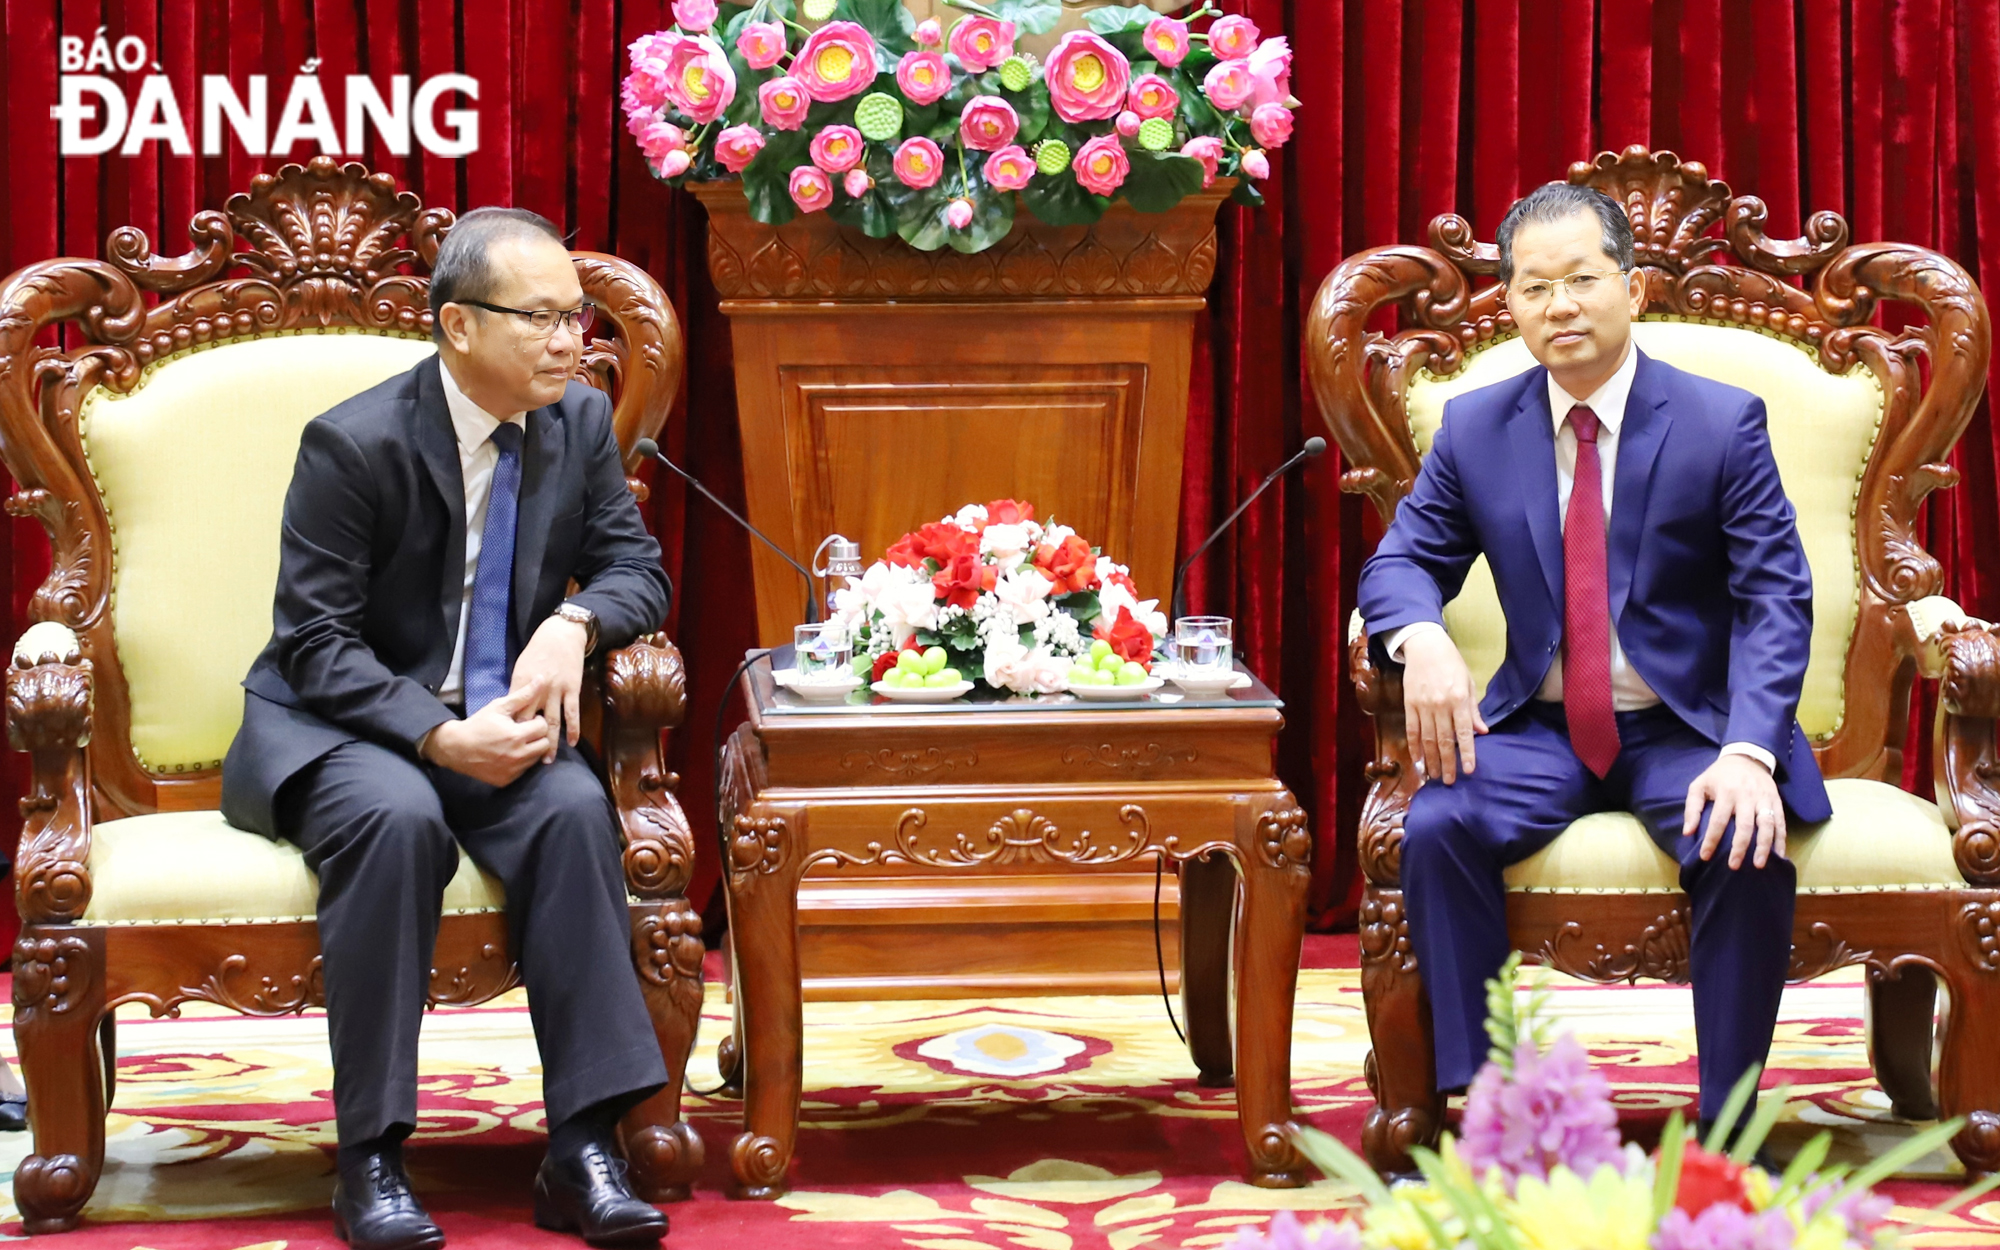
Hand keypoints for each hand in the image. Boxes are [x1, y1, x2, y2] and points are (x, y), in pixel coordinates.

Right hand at [422, 677, 554, 786]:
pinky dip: (520, 762)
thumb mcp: (498, 706)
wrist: (456, 748)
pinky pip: (524, 770)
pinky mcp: (507, 780)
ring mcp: (513, 770)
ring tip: (515, 742)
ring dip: (530, 749)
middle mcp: (517, 755)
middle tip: (523, 731)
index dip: (536, 721)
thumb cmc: (478, 724)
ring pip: (536, 758)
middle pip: (544, 745)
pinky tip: (508, 754)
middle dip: (537, 736)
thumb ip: (523, 695)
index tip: (525, 720)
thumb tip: (542, 679)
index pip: (543, 727)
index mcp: (516, 736)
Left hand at [510, 615, 588, 762]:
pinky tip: (572, 742)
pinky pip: (572, 713)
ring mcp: (556, 691)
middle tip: (523, 760)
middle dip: (527, 742)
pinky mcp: (572, 689)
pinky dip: (573, 729)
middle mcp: (538, 690)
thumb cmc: (538, 650)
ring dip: (550, 743)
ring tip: (548, 760)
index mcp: (522, 684)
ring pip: (552, 722)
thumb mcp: (521, 668)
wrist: (561, 634)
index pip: (515, 712)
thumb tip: (513, 708)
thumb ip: (518, 689)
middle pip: (530, 721)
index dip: (511, 730)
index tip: (507, 746)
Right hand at [1401, 628, 1486, 784]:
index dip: (1466, 753)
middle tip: (1450, 781)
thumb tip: (1482, 732)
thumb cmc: (1451, 663)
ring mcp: (1422, 706)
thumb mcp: (1468, 683)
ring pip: (1427, 739)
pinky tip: (1418, 760)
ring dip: (1431, 760)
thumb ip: (1473, 709)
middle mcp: (1440, 705)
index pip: (1464, 733)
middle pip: (1443, 740)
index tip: (1469, 770)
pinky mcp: (1409, 705)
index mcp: (1458, 699)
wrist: (1425, 646)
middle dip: (1447, 763)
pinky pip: (1411, 730)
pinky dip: (1414, 746)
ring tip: (1436, 775)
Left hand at [1684, 752, 1785, 868]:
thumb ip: (1692, 808)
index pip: (1718, 821)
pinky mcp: (1777, 802)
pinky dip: (1781, 840)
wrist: (1746, 757)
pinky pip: (1781, 823)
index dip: (1712, 840)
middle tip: (1733, 866)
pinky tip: (1779, 856)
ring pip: (1767, 825)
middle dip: (1739, 848)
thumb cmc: (1719, 775)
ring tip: (1759, 864)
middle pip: (1745, 826)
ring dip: (1764, 846)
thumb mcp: (1700, 785)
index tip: (1705, 857)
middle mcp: (1747, 797)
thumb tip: (1687, 832)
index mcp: (1726, 793)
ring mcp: (1764, 799)